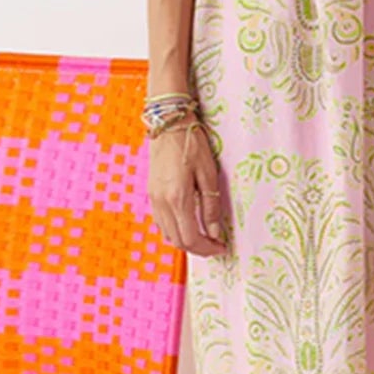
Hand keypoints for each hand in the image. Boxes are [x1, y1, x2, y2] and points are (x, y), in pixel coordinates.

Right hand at [149, 121, 228, 256]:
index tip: (221, 248)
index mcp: (177, 199)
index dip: (207, 249)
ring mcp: (153, 199)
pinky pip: (161, 222)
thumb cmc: (192, 145)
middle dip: (198, 249)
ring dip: (186, 241)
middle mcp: (162, 203)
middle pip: (178, 241)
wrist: (168, 124)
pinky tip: (188, 224)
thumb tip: (215, 232)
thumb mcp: (208, 175)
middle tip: (215, 246)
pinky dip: (175, 230)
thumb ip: (210, 207)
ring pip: (168, 234)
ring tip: (204, 237)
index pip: (191, 238)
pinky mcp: (151, 194)